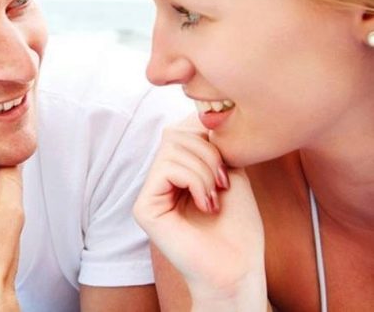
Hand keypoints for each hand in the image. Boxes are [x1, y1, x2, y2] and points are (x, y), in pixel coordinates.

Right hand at [133, 115, 266, 310]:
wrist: (238, 267)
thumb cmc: (239, 226)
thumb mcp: (230, 171)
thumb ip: (211, 144)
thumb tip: (198, 114)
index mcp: (177, 170)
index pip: (181, 129)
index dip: (206, 134)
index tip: (228, 162)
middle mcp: (158, 179)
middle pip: (174, 133)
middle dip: (208, 151)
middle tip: (223, 181)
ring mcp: (149, 193)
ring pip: (171, 149)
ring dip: (204, 169)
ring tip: (215, 196)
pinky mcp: (144, 207)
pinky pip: (166, 168)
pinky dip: (193, 181)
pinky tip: (205, 204)